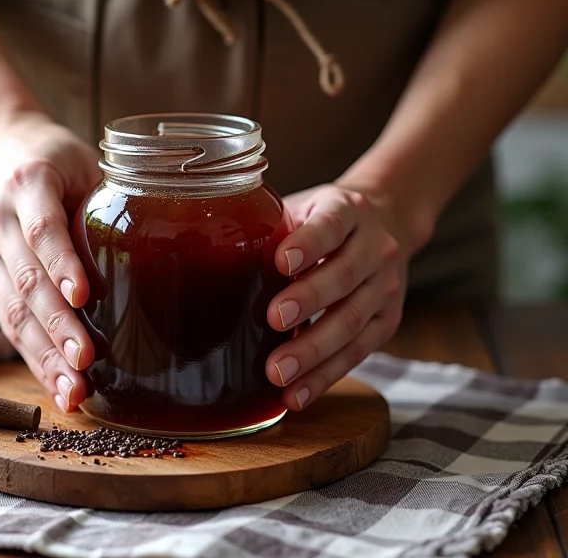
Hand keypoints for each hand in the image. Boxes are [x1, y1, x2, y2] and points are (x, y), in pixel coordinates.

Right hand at [0, 110, 100, 412]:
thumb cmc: (58, 159)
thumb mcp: (86, 163)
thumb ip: (107, 201)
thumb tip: (162, 248)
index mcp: (30, 182)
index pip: (43, 228)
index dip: (62, 262)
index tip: (83, 295)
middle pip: (27, 279)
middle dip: (57, 325)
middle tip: (87, 360)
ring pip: (13, 310)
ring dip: (44, 353)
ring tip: (74, 390)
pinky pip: (7, 321)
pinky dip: (34, 356)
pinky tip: (56, 383)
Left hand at [265, 184, 407, 410]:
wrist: (384, 225)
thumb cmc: (323, 221)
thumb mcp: (303, 207)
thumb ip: (273, 226)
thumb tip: (214, 253)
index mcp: (349, 209)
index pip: (332, 224)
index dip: (309, 243)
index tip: (281, 262)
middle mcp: (375, 247)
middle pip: (345, 275)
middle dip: (309, 300)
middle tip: (273, 318)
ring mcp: (385, 286)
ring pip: (352, 321)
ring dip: (313, 350)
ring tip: (277, 372)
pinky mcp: (386, 322)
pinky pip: (357, 353)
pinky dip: (324, 376)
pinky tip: (296, 394)